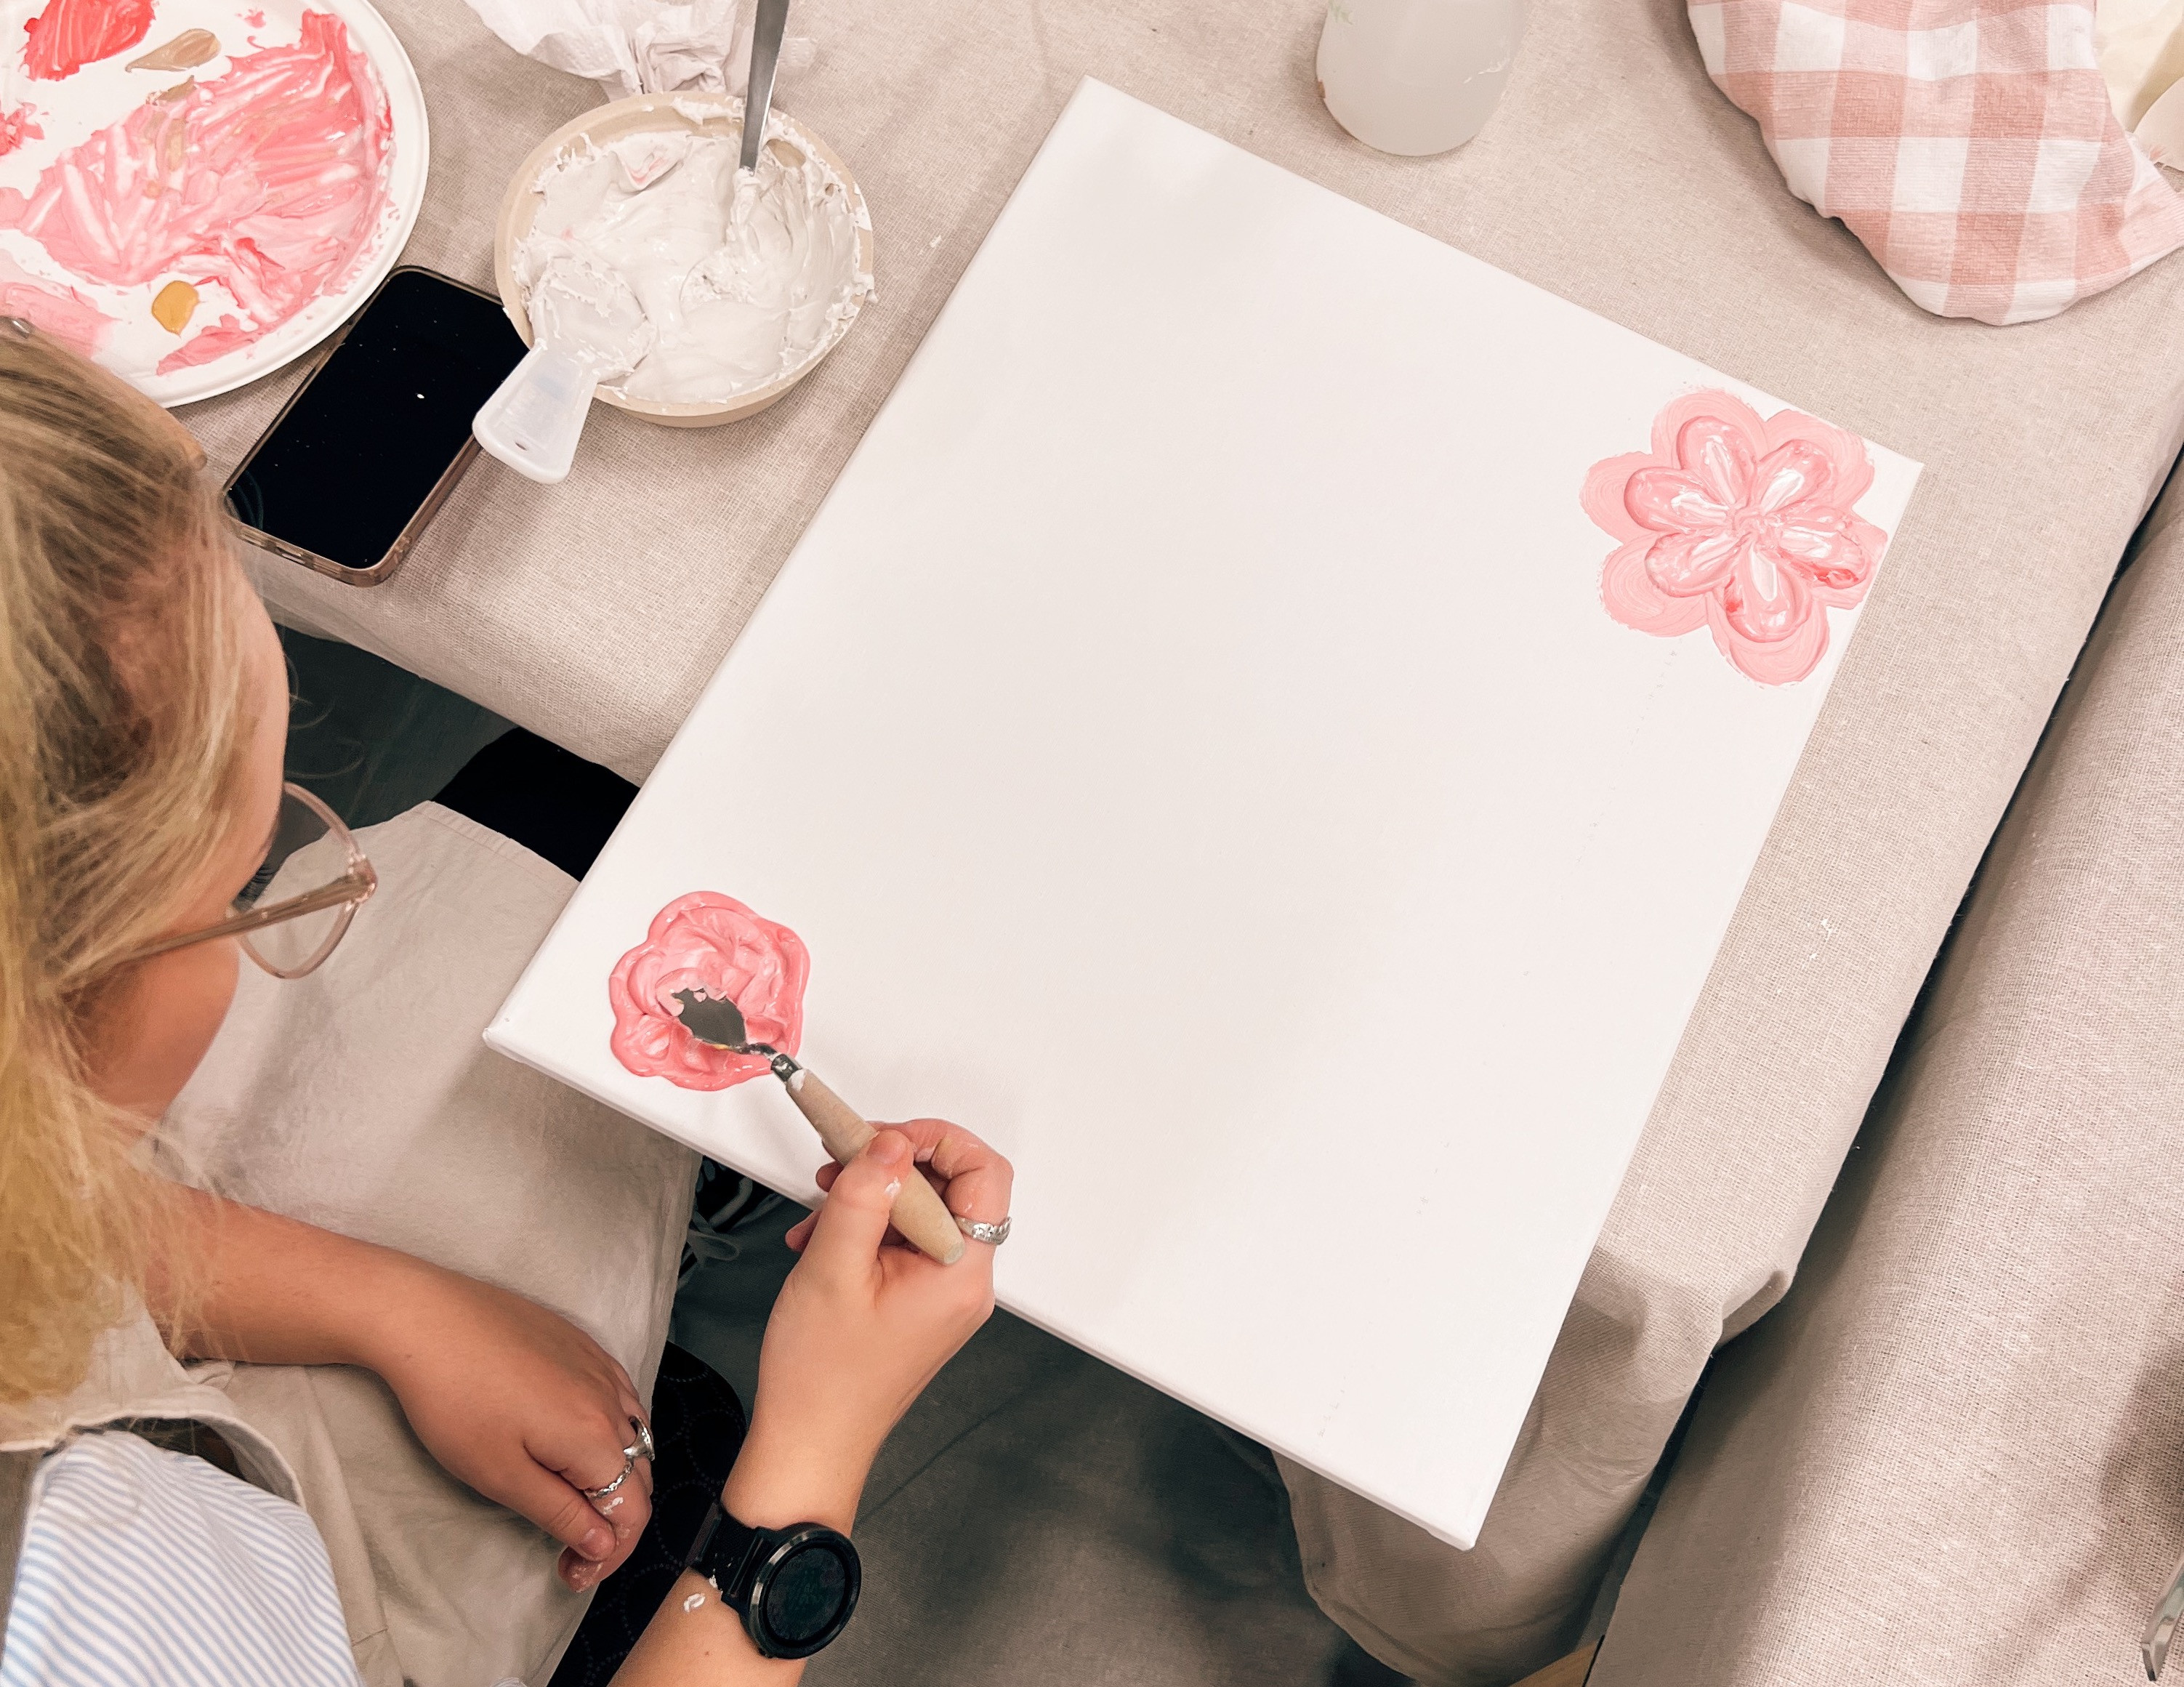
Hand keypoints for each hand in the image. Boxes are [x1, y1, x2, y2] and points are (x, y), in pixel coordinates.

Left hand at [361, 1264, 654, 1591]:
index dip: (610, 1554)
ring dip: (615, 1478)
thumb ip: (560, 1512)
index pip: (632, 1511)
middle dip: (611, 1523)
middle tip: (567, 1549)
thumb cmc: (455, 1400)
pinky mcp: (583, 1346)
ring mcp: (601, 1367)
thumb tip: (603, 1541)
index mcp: (595, 1437)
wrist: (428, 1319)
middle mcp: (612, 1400)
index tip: (571, 1573)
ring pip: (634, 1436)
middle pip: (639, 1476)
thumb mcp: (500, 1475)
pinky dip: (612, 1434)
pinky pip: (620, 1398)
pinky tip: (575, 1441)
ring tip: (571, 1498)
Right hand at [729, 1120, 1011, 1529]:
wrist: (808, 1445)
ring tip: (823, 1210)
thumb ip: (863, 1195)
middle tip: (843, 1163)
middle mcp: (964, 1284)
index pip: (984, 1173)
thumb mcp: (831, 1268)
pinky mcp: (919, 1303)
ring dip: (872, 1197)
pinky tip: (823, 1240)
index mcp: (960, 1274)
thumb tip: (889, 1144)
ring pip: (923, 1213)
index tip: (883, 1138)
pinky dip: (866, 1229)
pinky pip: (905, 1243)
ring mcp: (943, 1296)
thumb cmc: (821, 1379)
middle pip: (953, 1188)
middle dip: (893, 1166)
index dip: (936, 1140)